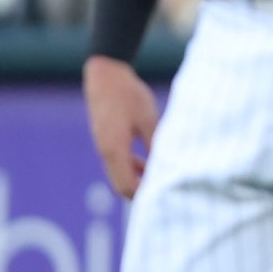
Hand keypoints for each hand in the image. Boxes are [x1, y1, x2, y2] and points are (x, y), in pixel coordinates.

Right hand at [84, 56, 162, 198]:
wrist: (106, 76)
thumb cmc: (128, 95)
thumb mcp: (148, 119)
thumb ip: (156, 144)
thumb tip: (169, 166)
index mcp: (114, 149)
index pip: (127, 185)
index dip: (145, 195)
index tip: (166, 195)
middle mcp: (105, 152)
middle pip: (121, 185)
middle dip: (142, 192)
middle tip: (167, 192)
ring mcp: (103, 147)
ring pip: (119, 175)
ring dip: (138, 179)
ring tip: (163, 175)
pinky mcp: (105, 141)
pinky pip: (117, 163)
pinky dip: (132, 168)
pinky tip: (150, 161)